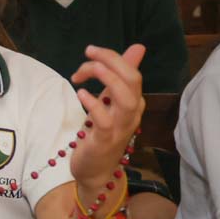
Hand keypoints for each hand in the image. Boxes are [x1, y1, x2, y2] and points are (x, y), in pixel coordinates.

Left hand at [68, 44, 144, 193]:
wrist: (95, 170)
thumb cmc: (101, 133)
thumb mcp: (110, 100)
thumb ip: (120, 76)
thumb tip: (138, 48)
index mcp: (133, 102)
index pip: (132, 73)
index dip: (113, 57)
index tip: (90, 51)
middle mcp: (131, 113)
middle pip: (132, 81)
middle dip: (113, 61)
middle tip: (89, 52)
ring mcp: (120, 127)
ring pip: (126, 100)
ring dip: (110, 80)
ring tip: (91, 68)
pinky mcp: (105, 140)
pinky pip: (105, 121)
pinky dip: (94, 104)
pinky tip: (81, 93)